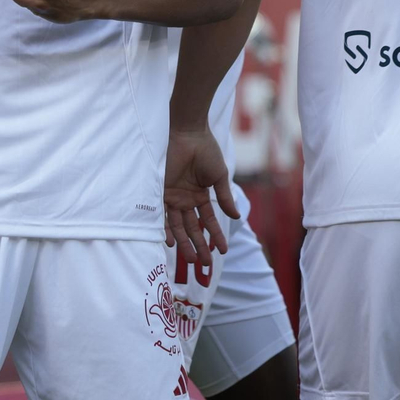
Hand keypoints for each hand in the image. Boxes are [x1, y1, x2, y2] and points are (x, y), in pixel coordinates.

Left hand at [163, 125, 238, 267]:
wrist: (189, 135)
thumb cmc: (207, 152)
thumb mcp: (219, 177)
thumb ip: (224, 198)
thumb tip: (236, 217)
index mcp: (201, 196)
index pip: (209, 221)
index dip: (216, 235)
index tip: (223, 251)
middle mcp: (187, 200)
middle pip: (194, 228)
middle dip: (200, 246)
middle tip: (205, 264)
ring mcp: (175, 198)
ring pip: (180, 226)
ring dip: (185, 243)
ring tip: (192, 259)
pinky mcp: (163, 193)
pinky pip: (164, 215)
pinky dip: (166, 229)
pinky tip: (171, 243)